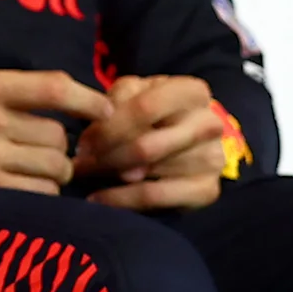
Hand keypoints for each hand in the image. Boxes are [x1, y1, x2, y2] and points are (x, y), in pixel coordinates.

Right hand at [0, 70, 103, 192]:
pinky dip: (42, 192)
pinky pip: (43, 193)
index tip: (105, 111)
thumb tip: (96, 106)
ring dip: (53, 172)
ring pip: (56, 167)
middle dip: (60, 147)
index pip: (54, 88)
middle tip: (39, 151)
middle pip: (60, 136)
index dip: (88, 100)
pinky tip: (21, 186)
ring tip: (29, 169)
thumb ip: (30, 92)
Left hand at [77, 75, 230, 210]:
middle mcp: (210, 123)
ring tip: (86, 175)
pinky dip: (122, 199)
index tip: (83, 143)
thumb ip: (113, 105)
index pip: (144, 109)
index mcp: (193, 92)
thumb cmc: (151, 112)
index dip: (108, 128)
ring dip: (109, 176)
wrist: (185, 140)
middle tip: (80, 163)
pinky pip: (155, 197)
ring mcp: (213, 158)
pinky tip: (100, 198)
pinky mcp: (208, 190)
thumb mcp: (133, 94)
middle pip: (145, 145)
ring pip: (147, 171)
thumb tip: (95, 141)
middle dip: (104, 156)